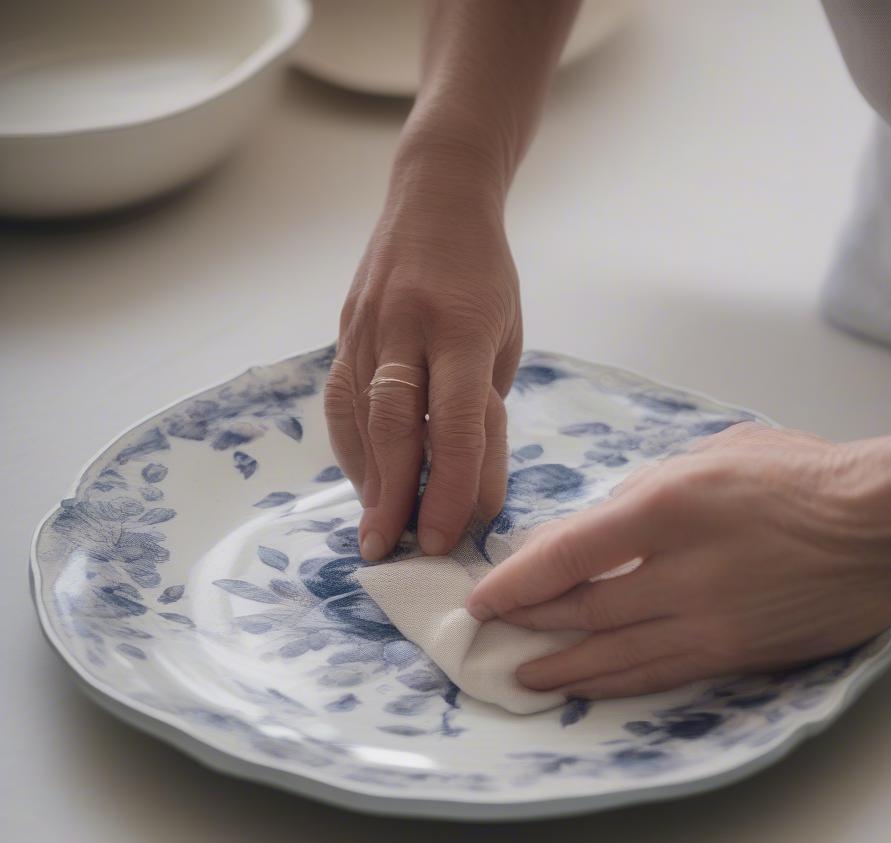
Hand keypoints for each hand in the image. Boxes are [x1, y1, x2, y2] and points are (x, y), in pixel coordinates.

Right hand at [324, 141, 520, 560]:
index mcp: (463, 327)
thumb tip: (468, 487)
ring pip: (358, 417)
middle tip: (391, 550)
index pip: (456, 421)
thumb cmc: (485, 279)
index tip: (442, 536)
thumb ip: (482, 407)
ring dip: (367, 482)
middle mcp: (407, 326)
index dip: (450, 484)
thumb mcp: (504, 338)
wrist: (435, 198)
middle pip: (395, 425)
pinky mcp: (344, 330)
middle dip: (394, 496)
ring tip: (375, 532)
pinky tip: (363, 482)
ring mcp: (367, 326)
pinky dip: (350, 448)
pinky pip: (339, 400)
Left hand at [466, 423, 890, 699]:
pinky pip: (660, 675)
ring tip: (519, 676)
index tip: (482, 598)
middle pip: (581, 611)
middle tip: (488, 636)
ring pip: (614, 656)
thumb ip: (644, 492)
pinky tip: (585, 687)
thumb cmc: (805, 473)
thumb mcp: (714, 455)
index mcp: (669, 506)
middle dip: (527, 625)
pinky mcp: (738, 655)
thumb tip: (589, 531)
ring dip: (559, 668)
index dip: (515, 582)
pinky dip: (613, 682)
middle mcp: (681, 572)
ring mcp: (710, 622)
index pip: (568, 554)